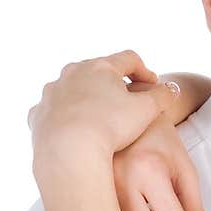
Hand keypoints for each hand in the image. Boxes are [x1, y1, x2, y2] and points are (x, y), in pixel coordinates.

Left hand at [29, 51, 177, 163]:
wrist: (69, 151)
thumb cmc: (110, 126)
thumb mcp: (147, 111)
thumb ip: (162, 97)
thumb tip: (172, 89)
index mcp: (100, 67)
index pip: (128, 59)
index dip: (144, 71)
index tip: (152, 85)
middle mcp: (72, 73)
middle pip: (97, 72)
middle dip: (113, 84)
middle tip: (126, 100)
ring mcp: (52, 93)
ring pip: (73, 90)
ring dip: (87, 99)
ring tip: (99, 118)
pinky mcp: (38, 114)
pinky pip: (53, 111)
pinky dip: (65, 117)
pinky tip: (74, 130)